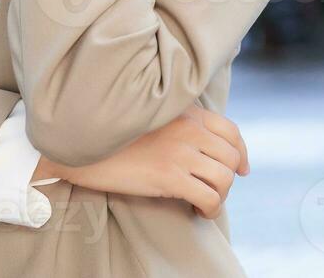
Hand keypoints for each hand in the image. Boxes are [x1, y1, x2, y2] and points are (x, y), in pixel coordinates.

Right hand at [36, 104, 249, 218]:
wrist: (82, 144)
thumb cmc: (115, 134)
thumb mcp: (153, 118)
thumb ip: (180, 124)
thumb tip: (204, 148)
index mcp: (186, 111)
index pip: (231, 131)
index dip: (240, 153)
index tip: (241, 169)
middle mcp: (189, 128)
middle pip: (231, 156)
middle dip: (228, 178)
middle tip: (212, 191)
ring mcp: (181, 151)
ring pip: (225, 178)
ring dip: (220, 196)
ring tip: (204, 203)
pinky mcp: (170, 176)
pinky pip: (210, 198)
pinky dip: (210, 209)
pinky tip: (197, 211)